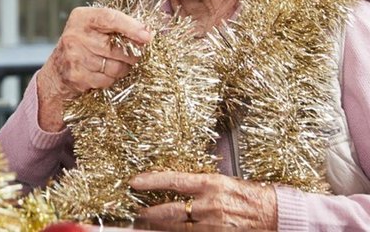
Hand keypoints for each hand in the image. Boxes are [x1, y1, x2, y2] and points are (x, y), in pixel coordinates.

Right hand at [36, 6, 151, 130]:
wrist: (57, 71)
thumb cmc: (83, 46)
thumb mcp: (94, 28)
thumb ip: (116, 26)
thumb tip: (148, 32)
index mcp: (82, 17)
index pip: (109, 18)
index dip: (131, 27)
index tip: (148, 36)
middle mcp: (74, 34)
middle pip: (115, 47)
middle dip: (132, 54)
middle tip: (136, 55)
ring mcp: (73, 56)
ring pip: (114, 66)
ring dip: (122, 69)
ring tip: (116, 64)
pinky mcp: (75, 75)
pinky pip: (106, 80)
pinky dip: (110, 79)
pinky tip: (103, 74)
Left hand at [130, 171, 276, 228]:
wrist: (274, 213)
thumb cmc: (249, 194)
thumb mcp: (222, 181)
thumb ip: (199, 184)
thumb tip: (175, 184)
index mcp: (210, 183)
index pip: (173, 181)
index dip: (152, 181)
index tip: (135, 182)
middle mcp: (209, 204)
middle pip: (170, 210)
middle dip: (149, 212)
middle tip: (135, 211)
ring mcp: (213, 224)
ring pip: (177, 227)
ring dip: (159, 226)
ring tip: (145, 223)